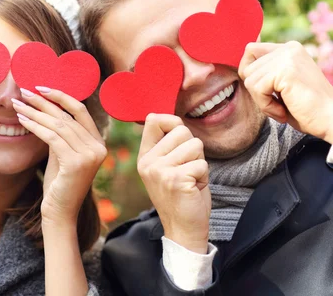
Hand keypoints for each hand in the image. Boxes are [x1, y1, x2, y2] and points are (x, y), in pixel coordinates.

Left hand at [12, 87, 106, 225]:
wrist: (59, 213)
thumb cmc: (58, 184)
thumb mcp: (62, 154)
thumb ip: (61, 134)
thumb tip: (46, 108)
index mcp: (98, 143)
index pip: (80, 111)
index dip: (61, 96)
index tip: (41, 87)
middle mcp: (98, 148)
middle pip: (67, 116)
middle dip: (44, 102)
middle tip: (24, 92)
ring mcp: (90, 156)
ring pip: (58, 125)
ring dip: (35, 112)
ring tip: (18, 105)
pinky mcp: (76, 163)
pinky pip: (52, 137)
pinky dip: (35, 126)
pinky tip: (22, 120)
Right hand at [138, 114, 209, 253]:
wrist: (183, 229)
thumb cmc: (181, 195)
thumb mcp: (166, 167)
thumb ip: (167, 145)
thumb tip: (174, 121)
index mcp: (144, 156)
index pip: (154, 119)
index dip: (173, 122)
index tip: (180, 139)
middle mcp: (148, 162)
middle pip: (181, 130)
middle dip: (193, 148)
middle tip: (188, 169)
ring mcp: (160, 170)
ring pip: (195, 145)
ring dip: (200, 163)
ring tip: (191, 179)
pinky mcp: (176, 179)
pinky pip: (202, 164)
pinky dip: (204, 176)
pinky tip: (194, 188)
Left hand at [239, 41, 332, 142]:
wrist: (330, 120)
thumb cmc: (305, 109)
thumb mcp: (281, 84)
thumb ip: (265, 72)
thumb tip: (242, 67)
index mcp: (289, 49)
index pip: (251, 50)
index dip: (249, 72)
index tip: (266, 90)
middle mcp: (288, 49)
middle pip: (247, 68)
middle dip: (257, 92)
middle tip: (278, 103)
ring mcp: (288, 57)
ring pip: (249, 80)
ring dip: (262, 101)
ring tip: (282, 107)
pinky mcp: (286, 71)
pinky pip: (257, 89)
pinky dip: (266, 106)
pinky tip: (283, 111)